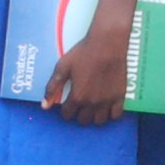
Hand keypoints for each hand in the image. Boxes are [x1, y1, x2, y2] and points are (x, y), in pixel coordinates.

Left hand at [38, 3, 135, 125]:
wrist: (107, 43)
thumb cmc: (83, 53)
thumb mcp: (63, 67)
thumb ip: (52, 87)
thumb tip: (45, 106)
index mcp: (77, 96)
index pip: (67, 114)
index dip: (65, 110)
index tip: (67, 104)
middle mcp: (92, 103)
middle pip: (83, 120)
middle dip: (79, 114)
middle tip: (80, 104)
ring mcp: (107, 101)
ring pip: (99, 121)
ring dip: (93, 116)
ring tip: (92, 107)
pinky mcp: (119, 97)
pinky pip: (115, 115)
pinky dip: (110, 114)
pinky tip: (106, 106)